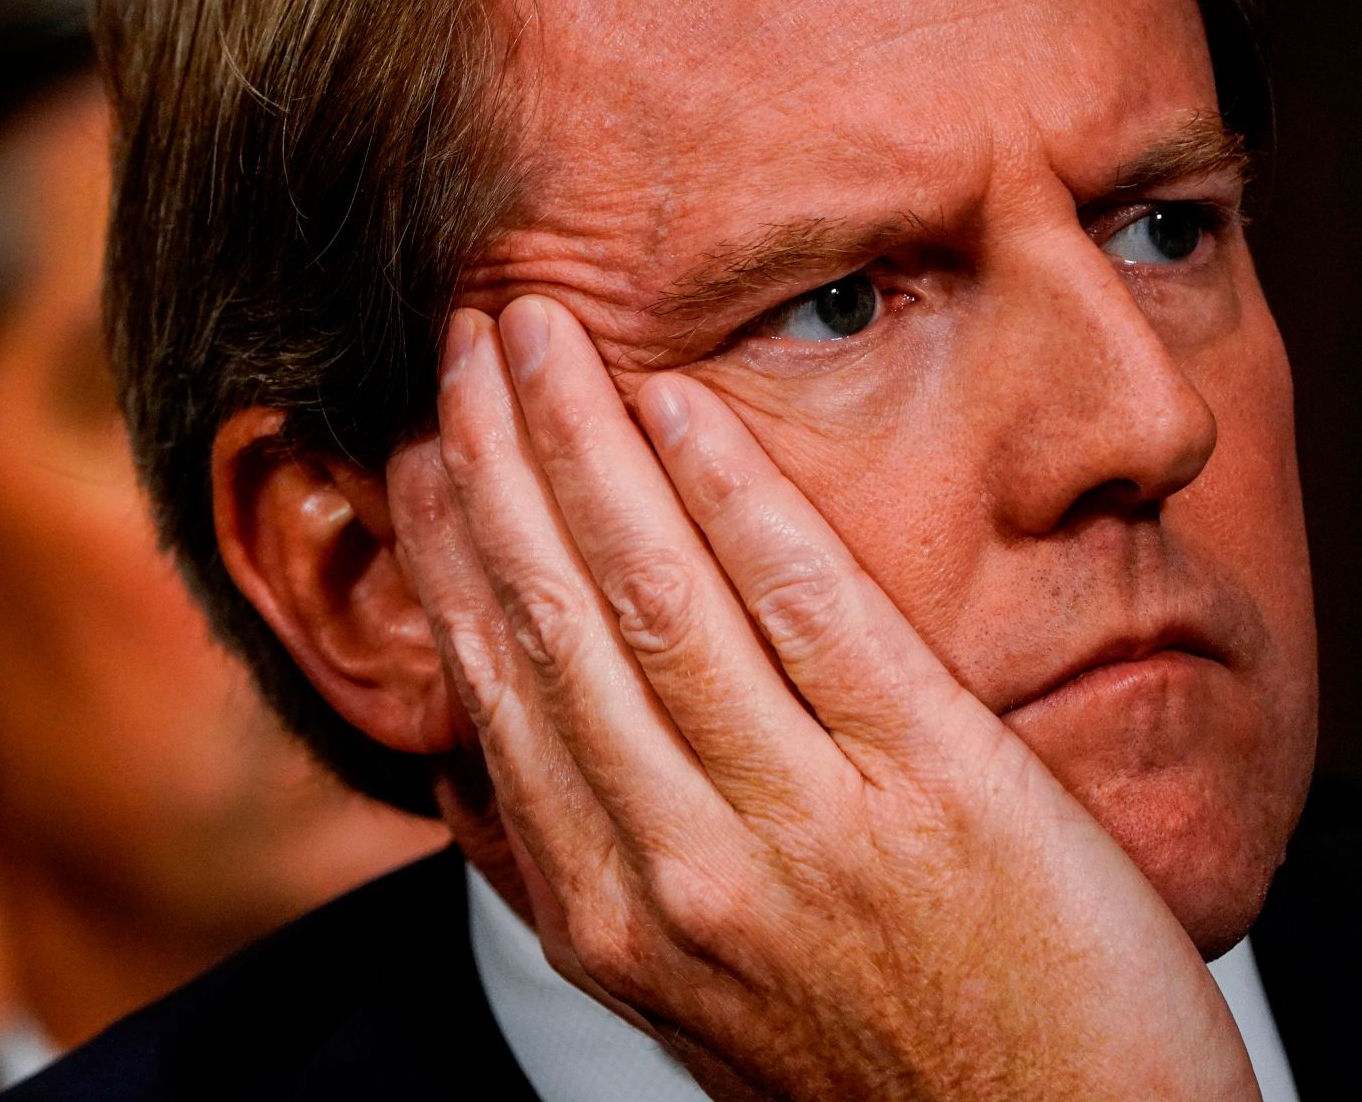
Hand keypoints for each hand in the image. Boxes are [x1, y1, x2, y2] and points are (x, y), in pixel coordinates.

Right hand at [388, 297, 1256, 1100]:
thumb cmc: (898, 1081)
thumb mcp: (702, 1008)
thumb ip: (604, 878)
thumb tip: (493, 774)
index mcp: (615, 924)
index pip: (498, 694)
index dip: (450, 553)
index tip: (427, 452)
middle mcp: (682, 874)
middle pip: (554, 623)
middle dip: (496, 464)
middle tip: (467, 342)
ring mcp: (804, 829)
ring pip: (653, 595)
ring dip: (581, 443)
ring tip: (539, 335)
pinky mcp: (934, 786)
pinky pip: (806, 605)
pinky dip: (730, 490)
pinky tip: (682, 401)